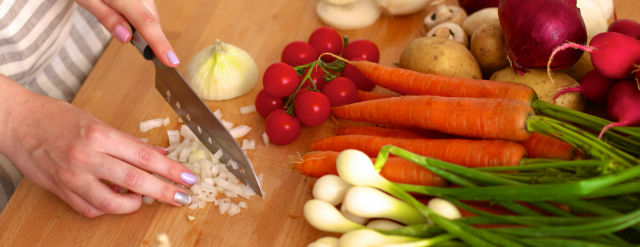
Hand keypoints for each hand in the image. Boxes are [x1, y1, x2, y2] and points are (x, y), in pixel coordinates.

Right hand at [0, 80, 195, 217]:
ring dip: (134, 205)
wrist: (16, 122)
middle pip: (135, 180)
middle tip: (184, 197)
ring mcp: (72, 176)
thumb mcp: (97, 121)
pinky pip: (90, 208)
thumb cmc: (56, 117)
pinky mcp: (60, 190)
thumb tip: (158, 155)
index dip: (171, 170)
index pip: (145, 156)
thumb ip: (128, 141)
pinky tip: (115, 199)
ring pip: (111, 202)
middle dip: (164, 191)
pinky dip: (107, 208)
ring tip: (144, 200)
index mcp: (99, 135)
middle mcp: (86, 157)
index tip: (188, 177)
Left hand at [75, 0, 179, 66]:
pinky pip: (147, 12)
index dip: (159, 43)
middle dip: (149, 39)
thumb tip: (126, 38)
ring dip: (143, 30)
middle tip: (140, 49)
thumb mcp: (89, 1)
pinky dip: (141, 22)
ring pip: (151, 17)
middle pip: (152, 21)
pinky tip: (129, 22)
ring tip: (125, 30)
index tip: (171, 61)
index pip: (146, 22)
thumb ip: (107, 18)